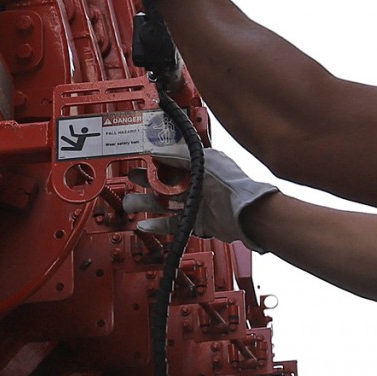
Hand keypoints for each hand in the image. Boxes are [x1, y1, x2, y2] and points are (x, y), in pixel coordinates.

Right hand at [135, 146, 278, 247]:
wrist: (245, 213)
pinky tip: (145, 224)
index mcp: (198, 165)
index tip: (140, 159)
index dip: (155, 160)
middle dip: (146, 181)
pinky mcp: (195, 222)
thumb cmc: (231, 184)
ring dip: (146, 203)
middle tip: (132, 178)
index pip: (171, 160)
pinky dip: (158, 225)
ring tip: (130, 203)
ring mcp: (194, 204)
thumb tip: (159, 150)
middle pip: (164, 182)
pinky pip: (172, 223)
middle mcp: (195, 184)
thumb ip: (179, 156)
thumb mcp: (202, 161)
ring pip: (164, 203)